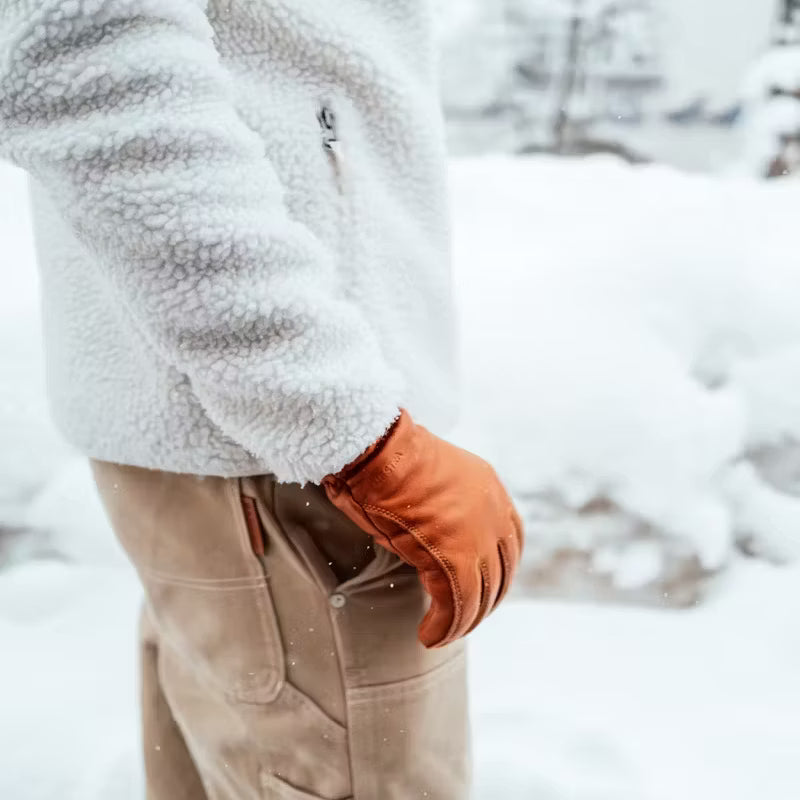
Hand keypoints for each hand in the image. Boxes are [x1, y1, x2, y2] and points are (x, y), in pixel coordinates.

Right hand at [322, 410, 523, 647]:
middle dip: (484, 601)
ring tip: (440, 633)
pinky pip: (456, 606)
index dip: (497, 573)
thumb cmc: (386, 460)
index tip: (482, 590)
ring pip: (481, 596)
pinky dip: (444, 627)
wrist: (376, 449)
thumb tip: (430, 547)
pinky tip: (429, 635)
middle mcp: (494, 515)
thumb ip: (444, 514)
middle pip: (501, 574)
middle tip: (461, 618)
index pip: (510, 544)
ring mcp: (478, 537)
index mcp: (491, 490)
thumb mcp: (430, 483)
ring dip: (462, 621)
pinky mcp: (455, 559)